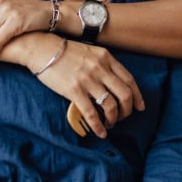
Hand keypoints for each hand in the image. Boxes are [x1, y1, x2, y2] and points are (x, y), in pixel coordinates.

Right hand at [26, 34, 145, 137]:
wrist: (42, 48)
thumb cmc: (65, 51)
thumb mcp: (90, 52)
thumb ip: (104, 64)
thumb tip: (114, 83)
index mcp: (106, 57)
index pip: (129, 80)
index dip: (137, 96)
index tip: (140, 107)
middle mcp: (100, 68)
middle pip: (124, 95)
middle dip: (127, 110)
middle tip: (124, 117)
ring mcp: (88, 80)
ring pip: (111, 105)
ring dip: (114, 119)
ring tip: (110, 123)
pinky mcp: (74, 91)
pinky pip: (92, 113)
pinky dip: (98, 126)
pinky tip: (100, 132)